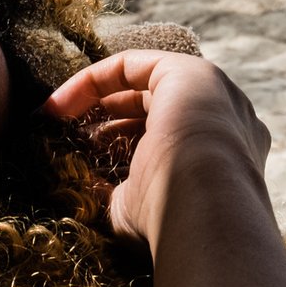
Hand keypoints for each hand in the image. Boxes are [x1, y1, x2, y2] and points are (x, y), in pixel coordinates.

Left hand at [42, 51, 271, 248]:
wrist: (206, 207)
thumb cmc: (172, 221)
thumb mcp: (136, 209)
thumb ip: (117, 193)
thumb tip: (80, 189)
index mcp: (226, 161)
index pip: (168, 142)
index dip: (120, 147)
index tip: (80, 161)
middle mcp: (226, 123)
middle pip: (157, 111)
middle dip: (109, 123)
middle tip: (71, 140)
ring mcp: (212, 94)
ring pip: (144, 86)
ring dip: (97, 102)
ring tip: (59, 121)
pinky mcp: (188, 71)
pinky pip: (132, 65)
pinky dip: (92, 81)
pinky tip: (59, 105)